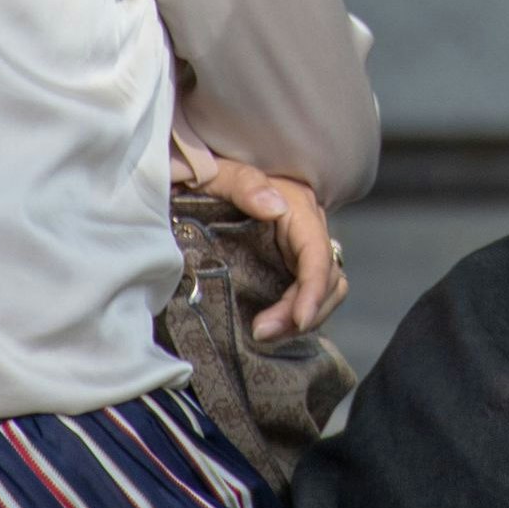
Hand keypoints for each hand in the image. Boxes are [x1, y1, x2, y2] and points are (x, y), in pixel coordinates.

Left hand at [177, 146, 346, 339]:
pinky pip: (305, 293)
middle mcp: (304, 226)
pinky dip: (294, 315)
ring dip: (300, 317)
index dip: (314, 288)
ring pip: (323, 288)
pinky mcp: (285, 264)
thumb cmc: (198, 174)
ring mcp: (297, 247)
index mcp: (294, 203)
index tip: (299, 320)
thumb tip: (275, 207)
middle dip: (303, 310)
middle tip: (262, 332)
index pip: (317, 251)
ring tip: (263, 334)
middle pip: (326, 277)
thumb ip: (243, 184)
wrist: (182, 180)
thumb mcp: (214, 173)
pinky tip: (269, 326)